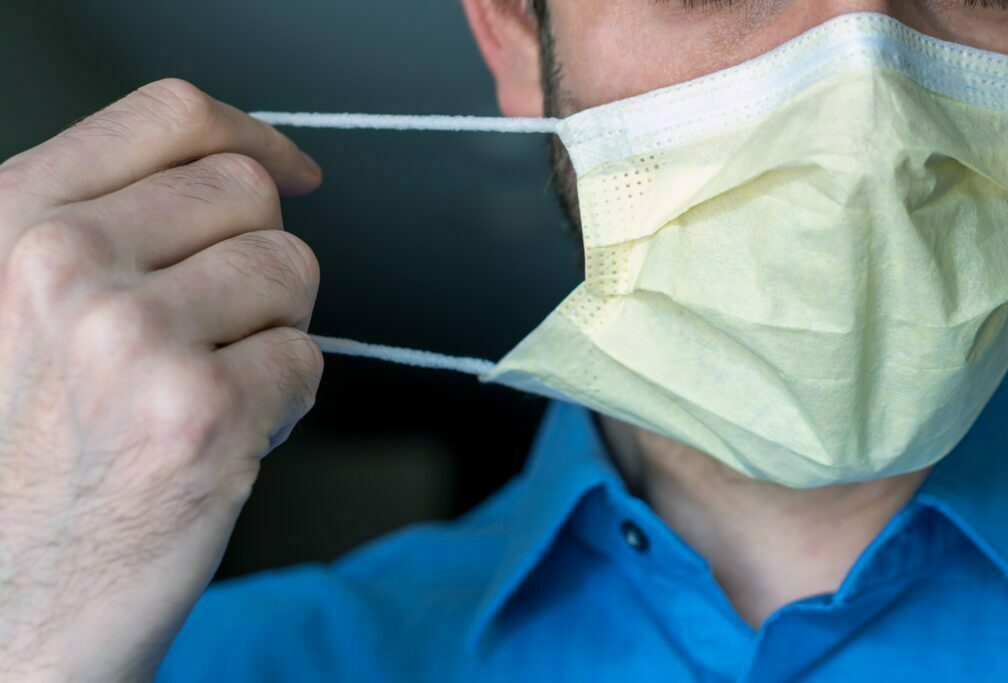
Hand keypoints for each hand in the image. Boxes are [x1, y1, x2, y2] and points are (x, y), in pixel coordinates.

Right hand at [0, 79, 323, 681]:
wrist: (12, 593)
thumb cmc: (34, 451)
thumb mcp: (31, 304)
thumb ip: (114, 223)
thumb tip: (244, 166)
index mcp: (17, 220)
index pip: (170, 118)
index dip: (251, 137)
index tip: (292, 170)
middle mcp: (62, 265)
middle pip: (247, 194)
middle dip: (258, 261)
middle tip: (216, 332)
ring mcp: (129, 336)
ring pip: (291, 270)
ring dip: (273, 332)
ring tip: (208, 389)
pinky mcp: (199, 411)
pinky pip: (306, 360)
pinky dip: (285, 402)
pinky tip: (222, 439)